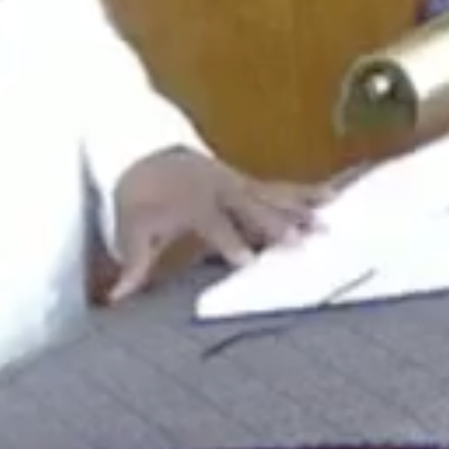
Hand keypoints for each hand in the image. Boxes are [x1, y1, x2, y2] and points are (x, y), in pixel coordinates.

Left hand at [107, 148, 320, 297]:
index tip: (248, 259)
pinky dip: (307, 193)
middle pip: (253, 209)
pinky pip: (282, 188)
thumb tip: (116, 297)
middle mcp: (221, 191)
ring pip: (273, 197)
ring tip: (325, 223)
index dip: (231, 242)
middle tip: (299, 241)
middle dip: (276, 225)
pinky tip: (332, 197)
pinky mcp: (251, 182)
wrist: (146, 151)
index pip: (215, 224)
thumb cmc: (140, 195)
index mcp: (194, 203)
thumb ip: (133, 262)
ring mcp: (239, 184)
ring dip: (300, 211)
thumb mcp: (131, 227)